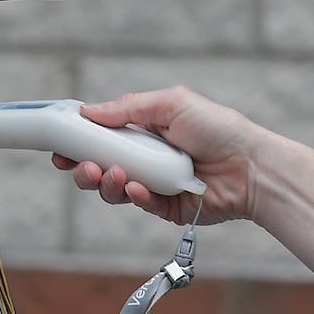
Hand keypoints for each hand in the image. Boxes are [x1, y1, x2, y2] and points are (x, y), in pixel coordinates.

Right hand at [56, 86, 313, 309]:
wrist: (253, 166)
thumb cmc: (219, 129)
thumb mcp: (171, 104)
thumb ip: (128, 108)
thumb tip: (88, 111)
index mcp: (144, 131)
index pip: (101, 138)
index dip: (78, 143)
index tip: (60, 148)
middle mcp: (146, 158)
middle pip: (101, 167)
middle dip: (85, 168)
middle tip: (82, 166)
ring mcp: (155, 184)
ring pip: (116, 190)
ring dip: (107, 183)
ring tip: (114, 173)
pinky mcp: (167, 208)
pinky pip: (141, 205)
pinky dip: (135, 196)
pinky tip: (138, 188)